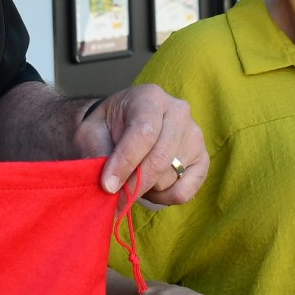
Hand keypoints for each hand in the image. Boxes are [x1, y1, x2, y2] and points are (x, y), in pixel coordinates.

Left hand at [77, 84, 207, 203]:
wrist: (124, 126)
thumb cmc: (107, 128)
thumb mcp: (92, 133)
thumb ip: (97, 153)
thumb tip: (108, 185)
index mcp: (150, 97)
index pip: (144, 133)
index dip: (125, 162)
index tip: (108, 186)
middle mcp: (179, 111)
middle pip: (160, 158)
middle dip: (134, 184)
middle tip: (115, 197)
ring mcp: (195, 135)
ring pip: (169, 177)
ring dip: (146, 187)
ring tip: (134, 177)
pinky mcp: (203, 159)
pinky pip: (185, 191)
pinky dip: (164, 197)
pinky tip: (152, 188)